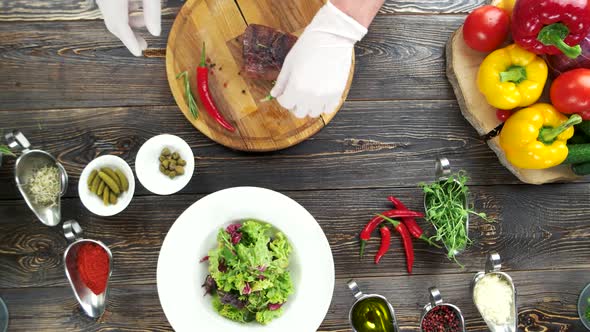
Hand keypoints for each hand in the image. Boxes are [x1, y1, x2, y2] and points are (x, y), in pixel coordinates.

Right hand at [96, 0, 160, 56]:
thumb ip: (152, 11)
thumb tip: (155, 33)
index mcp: (112, 0)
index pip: (119, 25)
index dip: (129, 41)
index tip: (138, 53)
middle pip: (114, 22)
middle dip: (130, 36)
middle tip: (144, 46)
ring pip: (112, 14)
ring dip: (129, 22)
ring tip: (146, 23)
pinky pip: (111, 5)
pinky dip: (124, 11)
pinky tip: (137, 8)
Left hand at [271, 1, 366, 117]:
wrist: (332, 37)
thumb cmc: (308, 46)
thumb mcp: (289, 63)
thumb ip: (281, 82)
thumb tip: (274, 94)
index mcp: (296, 87)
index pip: (286, 104)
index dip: (283, 98)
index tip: (285, 92)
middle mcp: (310, 96)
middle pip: (299, 112)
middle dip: (295, 104)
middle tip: (296, 94)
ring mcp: (325, 96)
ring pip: (314, 113)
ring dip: (309, 106)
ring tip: (309, 95)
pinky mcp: (337, 94)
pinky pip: (328, 109)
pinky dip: (323, 106)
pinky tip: (321, 96)